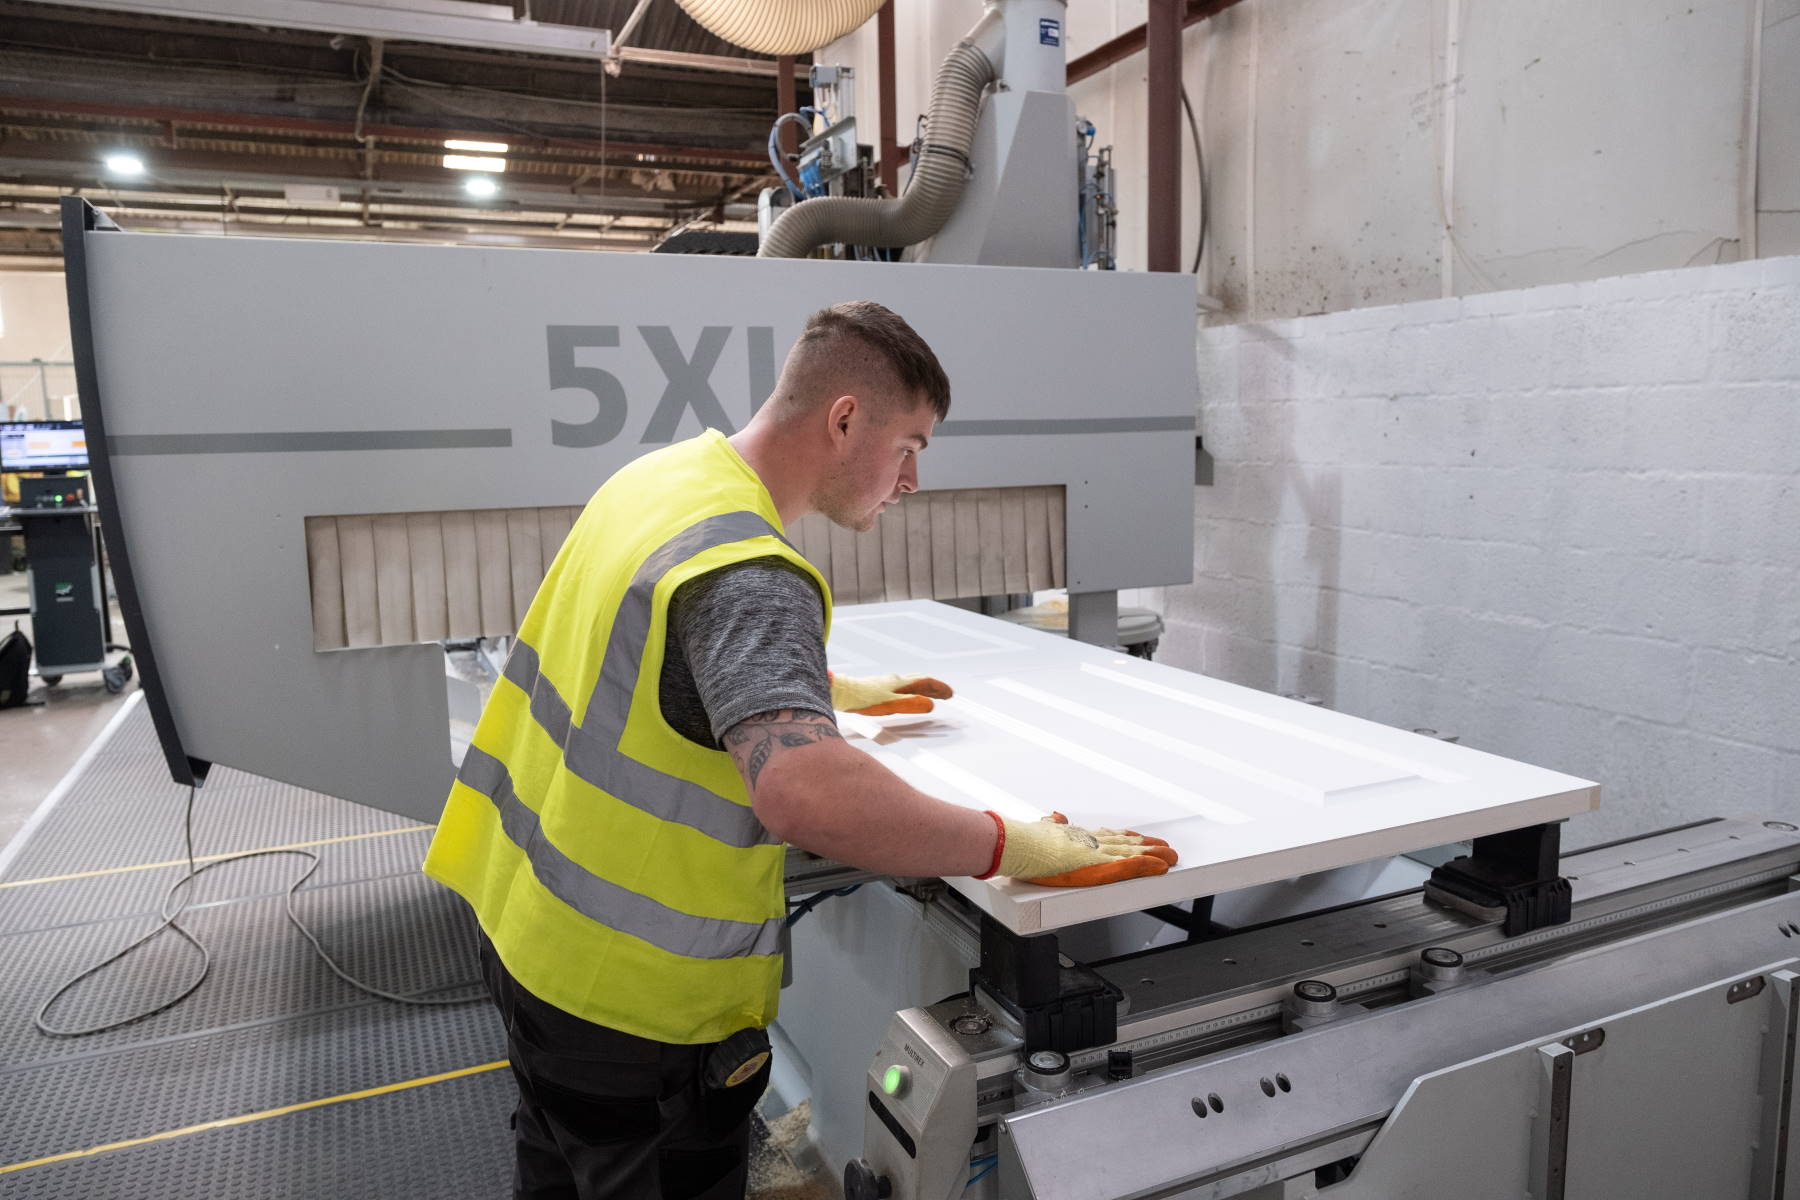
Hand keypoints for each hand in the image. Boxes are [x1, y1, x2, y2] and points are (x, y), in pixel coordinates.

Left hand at [828, 671, 953, 715]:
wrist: (840, 692)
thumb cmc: (863, 700)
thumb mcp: (890, 705)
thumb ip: (910, 705)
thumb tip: (930, 705)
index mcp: (900, 684)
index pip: (925, 683)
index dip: (939, 689)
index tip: (950, 694)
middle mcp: (895, 681)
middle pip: (919, 681)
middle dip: (934, 687)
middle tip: (946, 694)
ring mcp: (886, 683)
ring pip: (910, 683)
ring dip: (923, 688)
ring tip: (930, 694)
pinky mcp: (877, 688)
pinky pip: (901, 687)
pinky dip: (911, 690)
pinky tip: (904, 696)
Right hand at [994, 812, 1176, 886]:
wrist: (1021, 845)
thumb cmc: (1025, 840)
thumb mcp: (1040, 828)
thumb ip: (1051, 824)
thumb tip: (1056, 816)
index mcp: (1077, 836)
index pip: (1107, 836)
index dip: (1124, 837)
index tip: (1137, 837)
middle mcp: (1092, 842)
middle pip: (1125, 843)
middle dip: (1146, 845)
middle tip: (1164, 847)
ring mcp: (1098, 854)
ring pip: (1134, 853)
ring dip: (1154, 855)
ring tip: (1170, 856)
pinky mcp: (1101, 866)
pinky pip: (1131, 866)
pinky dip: (1147, 866)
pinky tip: (1160, 867)